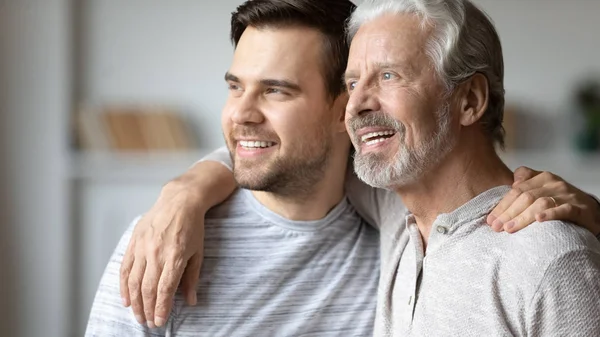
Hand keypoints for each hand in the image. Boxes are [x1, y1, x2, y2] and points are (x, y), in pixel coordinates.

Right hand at [120, 178, 205, 327]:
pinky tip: (125, 299)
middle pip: (148, 289)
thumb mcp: (198, 253)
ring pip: (134, 281)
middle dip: (148, 310)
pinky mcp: (134, 242)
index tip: (160, 321)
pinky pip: (125, 267)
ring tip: (138, 315)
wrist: (179, 201)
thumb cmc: (192, 226)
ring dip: (135, 302)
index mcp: (174, 257)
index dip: (161, 309)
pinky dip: (123, 285)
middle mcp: (156, 253)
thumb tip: (190, 301)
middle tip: (149, 323)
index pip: (164, 290)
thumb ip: (192, 278)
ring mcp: (143, 247)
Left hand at [487, 166, 599, 234]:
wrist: (593, 211)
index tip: (490, 220)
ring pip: (540, 203)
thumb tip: (512, 183)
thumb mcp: (543, 189)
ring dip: (522, 217)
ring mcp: (567, 195)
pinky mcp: (580, 208)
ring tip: (509, 229)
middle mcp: (554, 184)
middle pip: (525, 197)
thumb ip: (527, 182)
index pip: (516, 190)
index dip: (502, 205)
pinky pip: (564, 210)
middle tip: (496, 227)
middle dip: (508, 213)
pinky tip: (538, 220)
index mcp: (542, 178)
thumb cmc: (561, 202)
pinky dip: (550, 214)